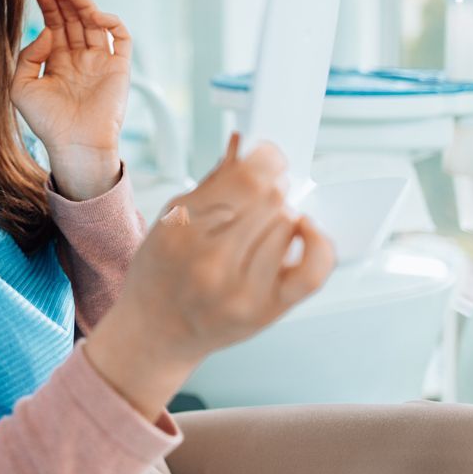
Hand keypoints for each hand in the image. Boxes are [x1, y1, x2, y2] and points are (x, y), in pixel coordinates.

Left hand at [10, 0, 131, 198]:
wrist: (75, 144)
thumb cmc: (46, 122)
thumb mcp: (21, 87)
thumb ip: (27, 56)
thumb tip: (47, 31)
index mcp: (58, 62)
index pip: (55, 26)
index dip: (48, 6)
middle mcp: (80, 59)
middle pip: (73, 19)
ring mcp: (101, 61)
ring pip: (94, 23)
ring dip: (83, 3)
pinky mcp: (119, 67)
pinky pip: (121, 37)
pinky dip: (110, 21)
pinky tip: (92, 14)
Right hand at [83, 133, 334, 419]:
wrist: (154, 331)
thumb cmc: (160, 272)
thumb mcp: (169, 218)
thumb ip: (213, 181)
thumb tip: (245, 141)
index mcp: (183, 229)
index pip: (248, 178)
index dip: (266, 159)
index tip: (266, 158)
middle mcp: (211, 260)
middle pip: (271, 198)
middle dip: (270, 188)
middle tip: (259, 196)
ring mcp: (241, 289)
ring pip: (288, 224)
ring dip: (281, 216)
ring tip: (262, 226)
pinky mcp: (266, 311)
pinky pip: (312, 271)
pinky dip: (318, 243)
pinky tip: (303, 232)